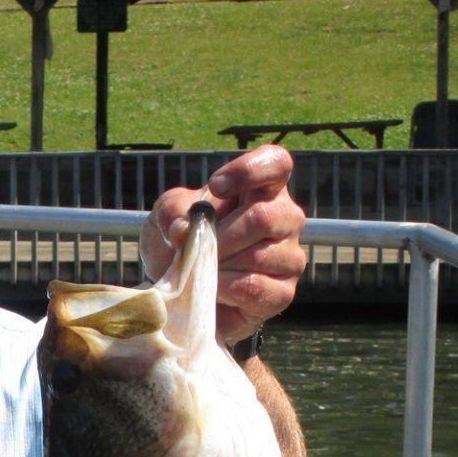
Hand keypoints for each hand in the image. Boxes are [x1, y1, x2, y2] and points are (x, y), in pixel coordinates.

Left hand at [141, 146, 306, 349]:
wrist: (180, 292)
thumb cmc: (183, 242)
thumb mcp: (168, 216)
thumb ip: (172, 211)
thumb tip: (183, 230)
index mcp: (263, 189)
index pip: (276, 163)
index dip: (248, 171)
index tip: (216, 187)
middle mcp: (285, 219)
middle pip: (263, 217)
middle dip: (220, 236)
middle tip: (196, 248)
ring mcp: (288, 257)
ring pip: (257, 256)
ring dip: (218, 265)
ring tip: (201, 269)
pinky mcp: (282, 293)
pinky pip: (254, 287)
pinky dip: (223, 289)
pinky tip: (212, 289)